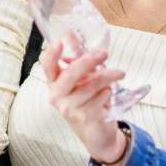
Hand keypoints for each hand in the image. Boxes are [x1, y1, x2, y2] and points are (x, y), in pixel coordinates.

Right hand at [42, 40, 127, 164]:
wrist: (96, 133)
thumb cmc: (87, 101)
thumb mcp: (81, 79)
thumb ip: (77, 58)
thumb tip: (72, 32)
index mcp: (54, 84)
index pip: (47, 66)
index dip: (51, 54)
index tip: (60, 41)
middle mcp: (57, 96)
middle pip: (71, 74)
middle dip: (89, 60)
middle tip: (104, 53)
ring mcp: (69, 109)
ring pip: (91, 84)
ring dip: (108, 75)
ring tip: (119, 73)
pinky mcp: (85, 118)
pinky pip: (101, 97)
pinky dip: (108, 92)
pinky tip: (108, 94)